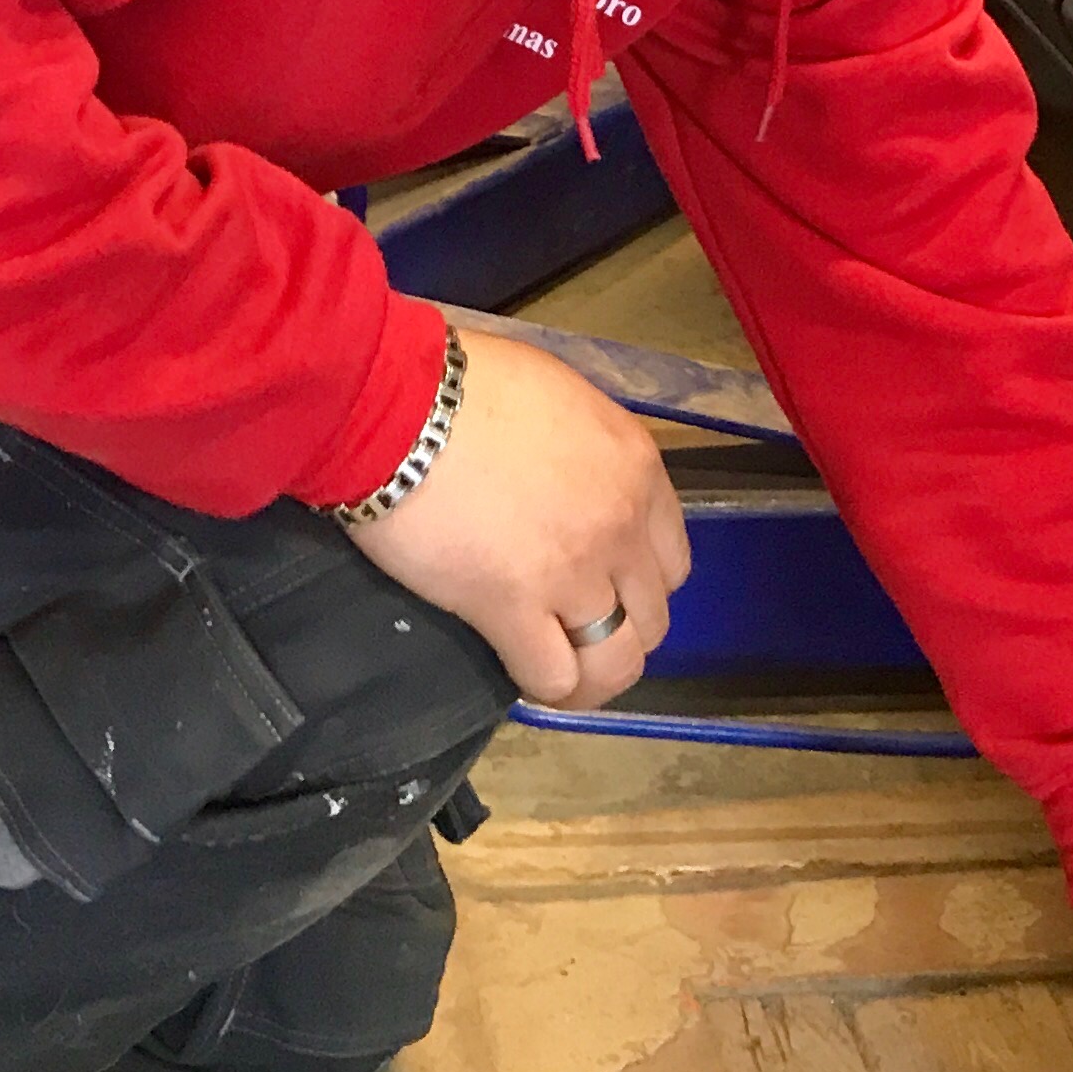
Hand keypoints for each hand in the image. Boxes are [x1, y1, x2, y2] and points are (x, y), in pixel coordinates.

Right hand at [344, 325, 689, 707]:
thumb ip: (586, 454)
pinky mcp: (513, 608)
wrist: (399, 404)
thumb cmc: (465, 384)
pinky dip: (541, 687)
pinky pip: (554, 678)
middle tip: (571, 629)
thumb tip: (570, 484)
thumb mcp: (560, 400)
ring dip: (590, 676)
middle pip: (653, 618)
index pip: (673, 562)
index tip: (603, 587)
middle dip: (618, 632)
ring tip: (557, 673)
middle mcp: (621, 526)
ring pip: (616, 661)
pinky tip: (517, 673)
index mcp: (638, 469)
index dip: (637, 584)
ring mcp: (573, 572)